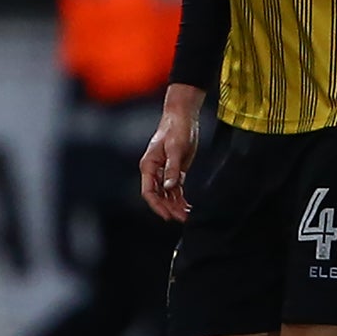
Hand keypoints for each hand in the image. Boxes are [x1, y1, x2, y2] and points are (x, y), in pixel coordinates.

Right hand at [139, 84, 203, 222]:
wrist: (183, 117)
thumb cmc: (176, 129)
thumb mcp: (175, 148)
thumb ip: (172, 168)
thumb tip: (169, 186)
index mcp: (149, 166)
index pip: (148, 192)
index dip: (157, 205)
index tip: (167, 216)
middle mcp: (154, 171)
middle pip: (158, 196)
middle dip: (168, 208)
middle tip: (181, 218)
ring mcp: (164, 171)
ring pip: (167, 194)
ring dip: (175, 206)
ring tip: (187, 216)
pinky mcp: (174, 170)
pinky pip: (175, 189)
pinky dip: (180, 198)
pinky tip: (188, 207)